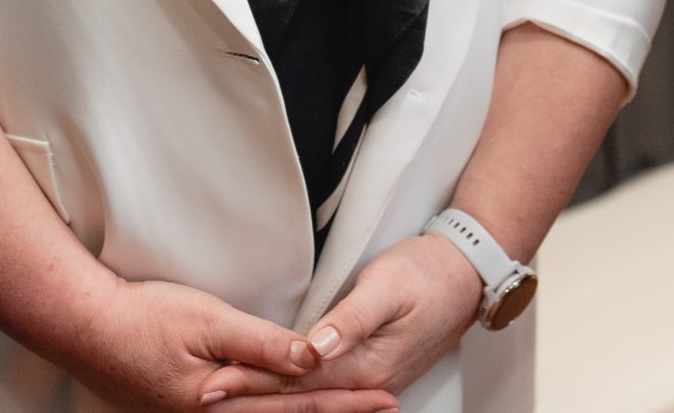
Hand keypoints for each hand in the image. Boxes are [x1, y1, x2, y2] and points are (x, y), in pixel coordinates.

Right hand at [63, 275, 398, 412]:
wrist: (84, 328)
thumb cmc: (144, 318)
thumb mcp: (210, 323)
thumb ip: (263, 344)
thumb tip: (316, 356)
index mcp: (222, 403)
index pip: (298, 402)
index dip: (344, 400)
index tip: (383, 397)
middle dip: (337, 412)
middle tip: (383, 406)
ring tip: (345, 410)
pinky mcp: (183, 409)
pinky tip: (280, 407)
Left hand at [209, 235, 482, 402]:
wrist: (467, 277)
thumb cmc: (428, 274)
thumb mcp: (387, 286)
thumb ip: (350, 320)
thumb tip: (316, 347)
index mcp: (366, 366)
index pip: (295, 378)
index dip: (252, 378)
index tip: (215, 379)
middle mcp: (367, 383)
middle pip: (297, 397)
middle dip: (249, 396)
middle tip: (205, 394)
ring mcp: (371, 382)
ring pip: (309, 400)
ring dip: (267, 400)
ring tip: (228, 400)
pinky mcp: (372, 373)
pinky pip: (325, 393)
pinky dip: (294, 397)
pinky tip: (275, 397)